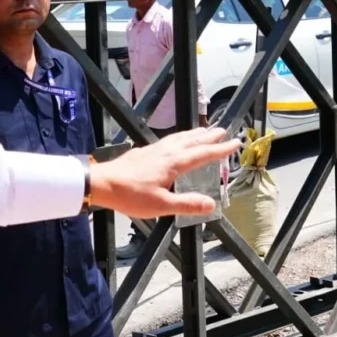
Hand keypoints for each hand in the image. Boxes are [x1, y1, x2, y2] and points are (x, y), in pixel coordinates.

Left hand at [88, 127, 240, 219]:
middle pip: (192, 140)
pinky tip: (176, 141)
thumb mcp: (161, 205)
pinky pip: (169, 139)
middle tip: (224, 130)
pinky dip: (180, 137)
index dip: (220, 149)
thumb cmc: (131, 195)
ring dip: (195, 134)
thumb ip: (187, 204)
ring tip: (205, 131)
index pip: (203, 154)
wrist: (101, 183)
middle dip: (209, 136)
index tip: (235, 142)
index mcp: (174, 163)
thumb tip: (211, 204)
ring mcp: (154, 150)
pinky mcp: (144, 151)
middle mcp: (166, 152)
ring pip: (180, 137)